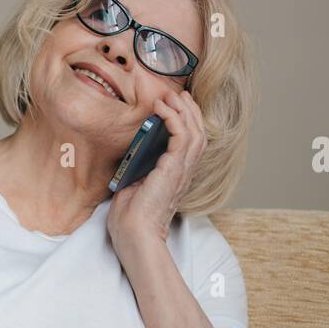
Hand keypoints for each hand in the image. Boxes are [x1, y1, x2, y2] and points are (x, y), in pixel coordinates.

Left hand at [107, 88, 205, 262]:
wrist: (134, 234)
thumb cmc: (130, 219)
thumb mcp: (133, 186)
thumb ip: (137, 169)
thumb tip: (130, 155)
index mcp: (176, 175)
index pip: (190, 142)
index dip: (187, 121)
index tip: (175, 104)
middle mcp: (184, 171)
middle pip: (198, 132)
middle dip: (189, 109)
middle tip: (176, 93)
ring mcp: (182, 170)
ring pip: (195, 131)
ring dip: (183, 110)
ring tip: (170, 95)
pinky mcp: (174, 169)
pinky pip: (182, 135)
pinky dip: (173, 118)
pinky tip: (161, 108)